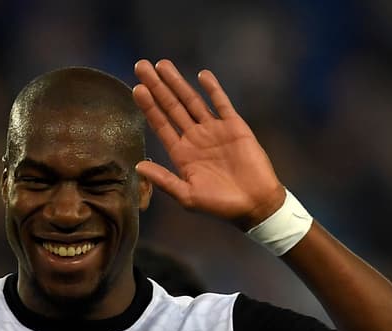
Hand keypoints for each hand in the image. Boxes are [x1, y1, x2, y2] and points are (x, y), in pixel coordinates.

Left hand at [132, 59, 284, 228]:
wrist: (255, 204)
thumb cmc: (220, 205)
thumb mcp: (188, 196)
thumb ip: (164, 180)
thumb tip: (138, 166)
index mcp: (181, 154)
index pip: (160, 125)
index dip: (148, 107)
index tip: (136, 89)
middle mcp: (194, 138)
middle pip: (171, 107)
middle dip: (156, 87)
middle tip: (141, 66)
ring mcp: (214, 130)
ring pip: (192, 101)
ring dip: (177, 83)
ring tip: (162, 64)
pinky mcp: (234, 126)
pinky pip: (221, 103)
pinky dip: (213, 89)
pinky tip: (201, 75)